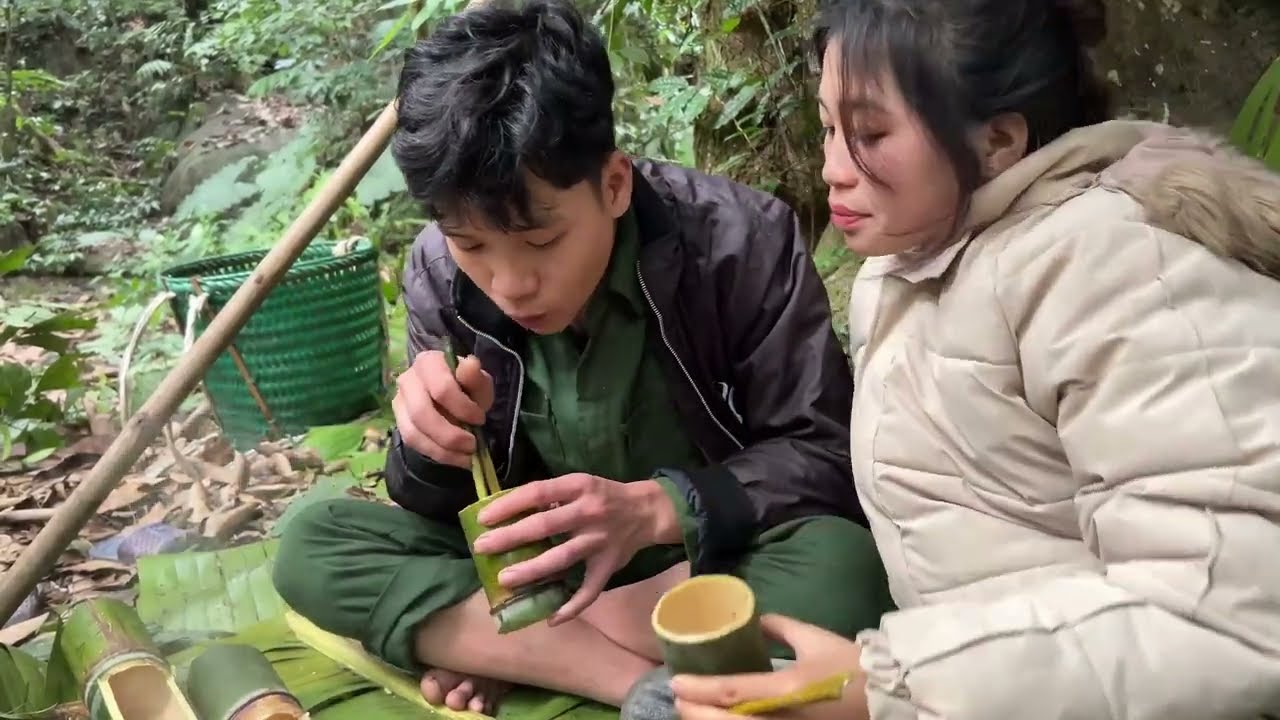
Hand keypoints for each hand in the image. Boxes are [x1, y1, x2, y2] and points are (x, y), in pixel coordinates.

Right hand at [392, 349, 494, 468]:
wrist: (454, 399)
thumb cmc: (468, 388)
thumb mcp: (479, 383)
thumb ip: (475, 378)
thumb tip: (470, 364)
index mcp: (429, 362)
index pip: (441, 388)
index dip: (462, 408)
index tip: (480, 419)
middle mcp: (407, 379)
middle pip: (422, 413)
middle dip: (450, 435)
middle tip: (472, 444)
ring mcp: (399, 401)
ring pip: (414, 432)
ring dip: (443, 449)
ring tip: (466, 456)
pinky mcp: (399, 422)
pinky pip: (413, 443)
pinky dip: (436, 454)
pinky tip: (456, 458)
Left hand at [471, 475, 675, 623]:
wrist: (647, 510)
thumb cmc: (602, 496)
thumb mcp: (579, 483)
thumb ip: (550, 496)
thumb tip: (506, 510)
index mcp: (579, 486)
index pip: (538, 492)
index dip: (509, 505)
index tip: (483, 519)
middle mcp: (590, 512)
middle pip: (544, 526)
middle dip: (510, 538)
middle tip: (482, 548)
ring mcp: (600, 541)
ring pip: (562, 558)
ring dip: (532, 571)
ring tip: (504, 580)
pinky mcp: (609, 565)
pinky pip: (590, 590)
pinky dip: (572, 607)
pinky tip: (551, 618)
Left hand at [670, 615, 869, 719]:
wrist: (892, 694)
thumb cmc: (854, 664)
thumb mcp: (813, 638)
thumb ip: (779, 627)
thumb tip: (754, 619)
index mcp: (787, 688)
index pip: (731, 692)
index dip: (698, 689)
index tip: (675, 682)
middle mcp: (784, 718)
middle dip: (696, 714)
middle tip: (679, 699)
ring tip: (695, 711)